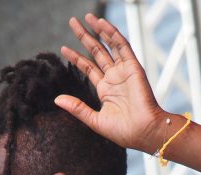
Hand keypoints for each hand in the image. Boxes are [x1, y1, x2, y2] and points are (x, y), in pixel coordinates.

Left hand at [56, 13, 165, 153]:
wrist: (143, 132)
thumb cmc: (123, 132)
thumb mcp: (95, 120)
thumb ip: (77, 108)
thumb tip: (56, 100)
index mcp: (105, 90)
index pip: (88, 68)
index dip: (76, 58)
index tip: (64, 48)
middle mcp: (114, 78)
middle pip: (96, 52)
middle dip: (84, 37)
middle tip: (73, 22)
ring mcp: (123, 71)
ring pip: (108, 45)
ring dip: (98, 31)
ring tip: (86, 17)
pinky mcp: (133, 67)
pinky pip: (122, 46)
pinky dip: (112, 33)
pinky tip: (101, 23)